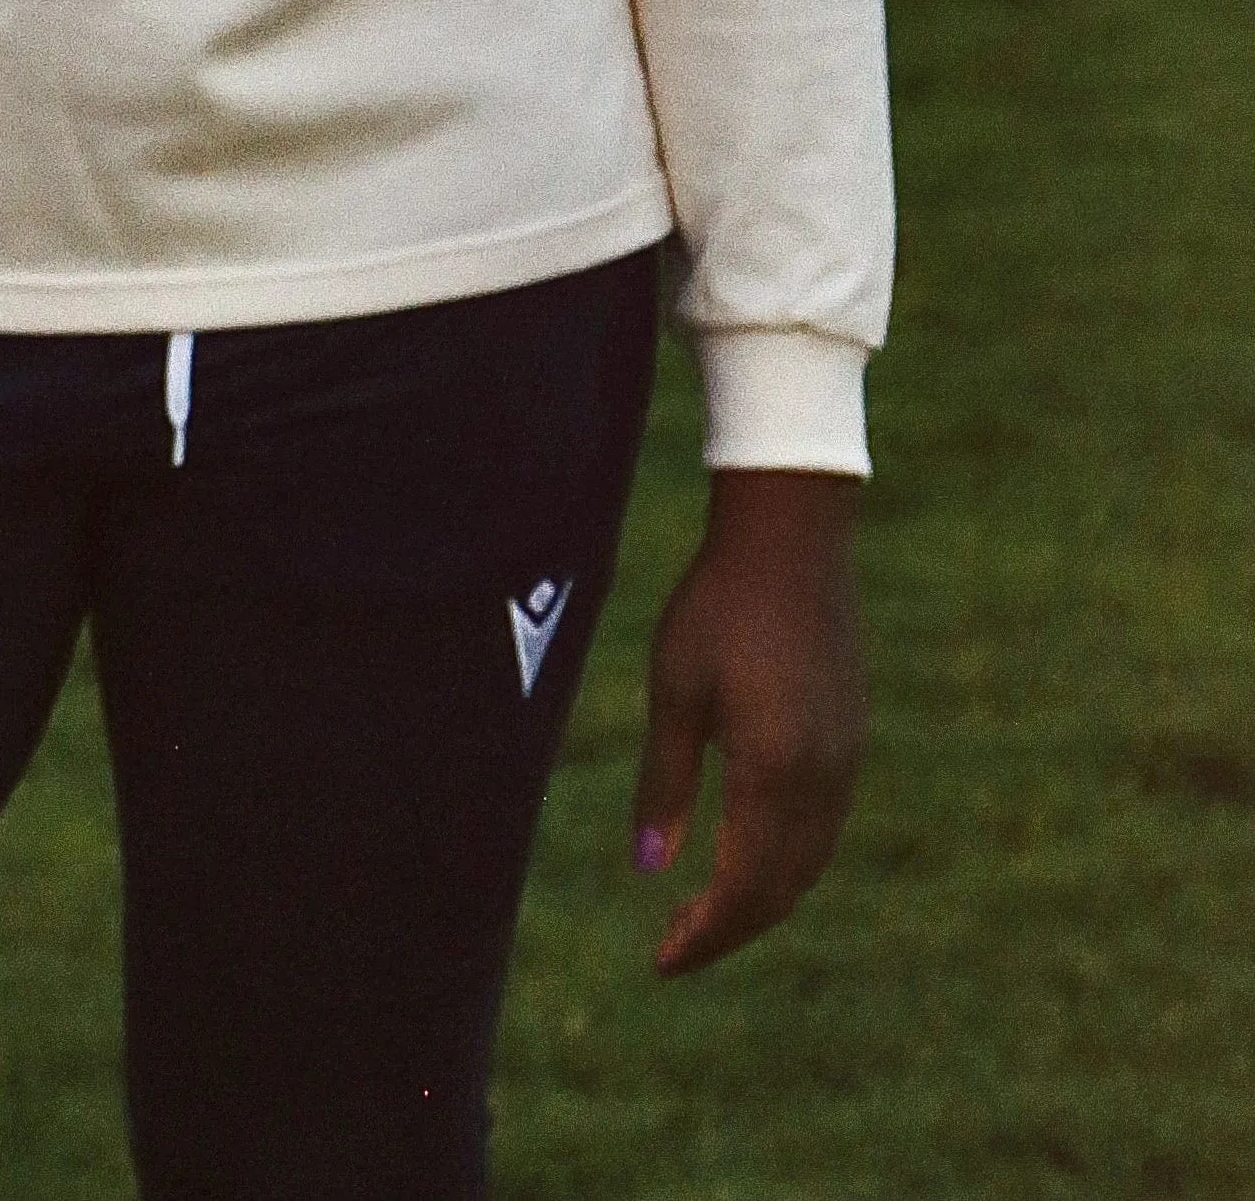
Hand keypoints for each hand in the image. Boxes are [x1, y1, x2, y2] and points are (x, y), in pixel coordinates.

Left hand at [631, 467, 865, 975]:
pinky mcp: (852, 738)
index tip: (661, 962)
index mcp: (775, 775)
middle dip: (729, 929)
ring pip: (807, 864)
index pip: (743, 890)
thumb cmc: (719, 605)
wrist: (792, 539)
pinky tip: (749, 850)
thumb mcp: (675, 689)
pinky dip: (786, 860)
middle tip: (674, 946)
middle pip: (780, 891)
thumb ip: (665, 783)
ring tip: (706, 910)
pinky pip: (823, 828)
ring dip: (760, 898)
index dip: (704, 936)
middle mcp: (822, 782)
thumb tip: (650, 869)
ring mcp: (845, 762)